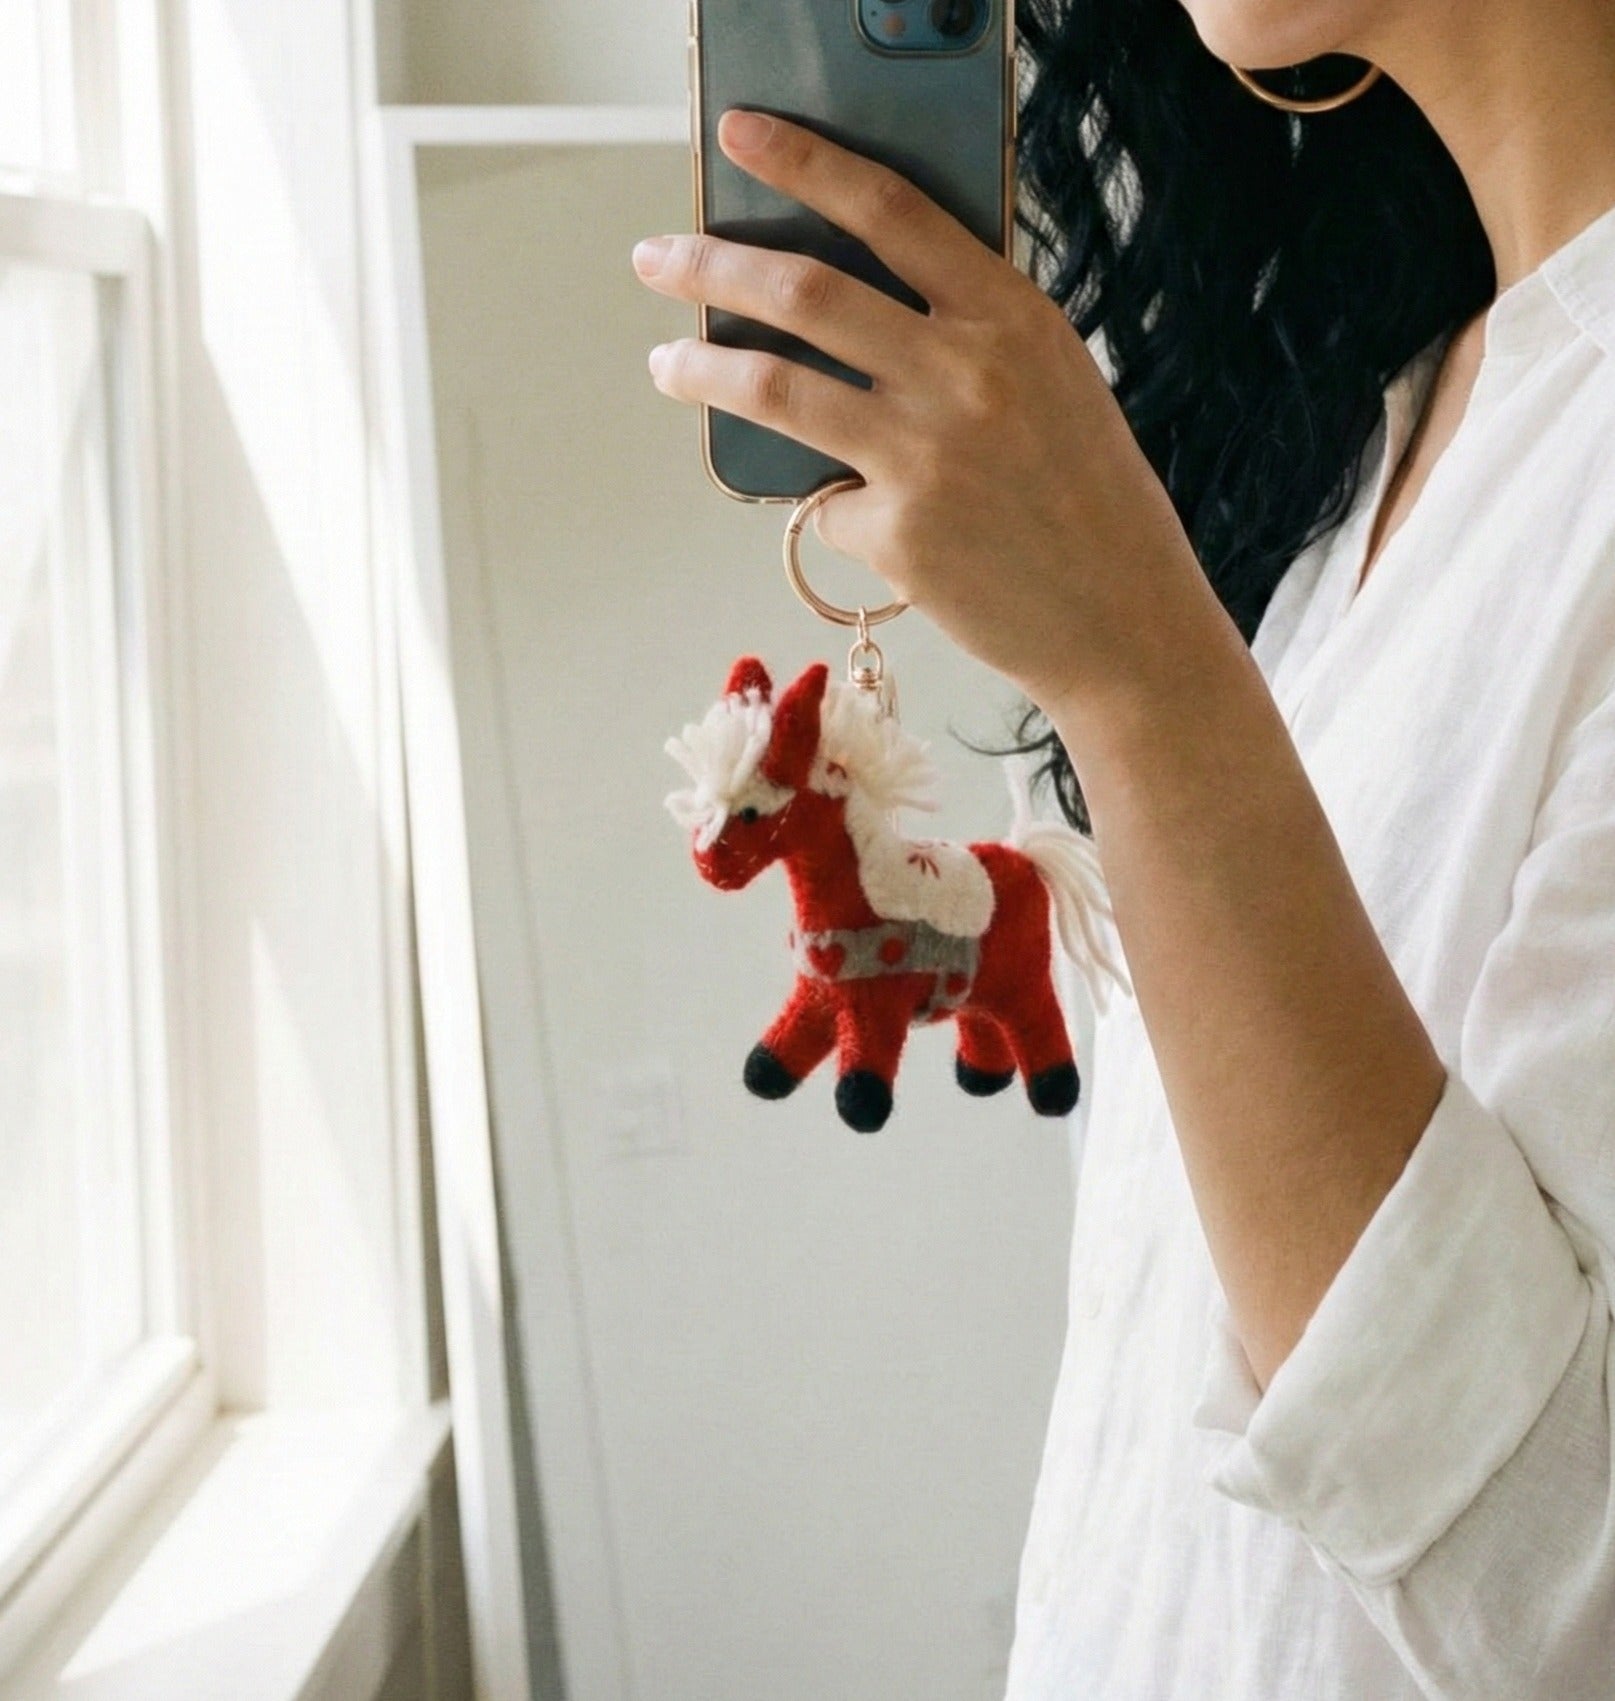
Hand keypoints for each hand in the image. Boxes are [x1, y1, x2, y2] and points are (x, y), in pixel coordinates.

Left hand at [629, 107, 1204, 713]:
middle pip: (806, 292)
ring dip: (704, 369)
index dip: (805, 163)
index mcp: (1012, 317)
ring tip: (666, 363)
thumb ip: (970, 335)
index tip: (741, 135)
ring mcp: (926, 456)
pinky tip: (865, 524)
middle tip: (655, 258)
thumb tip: (860, 311)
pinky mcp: (897, 534)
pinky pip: (824, 506)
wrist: (1123, 620)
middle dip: (712, 264)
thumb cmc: (1090, 499)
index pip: (891, 211)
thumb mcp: (1053, 381)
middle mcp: (964, 374)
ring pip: (777, 389)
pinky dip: (828, 509)